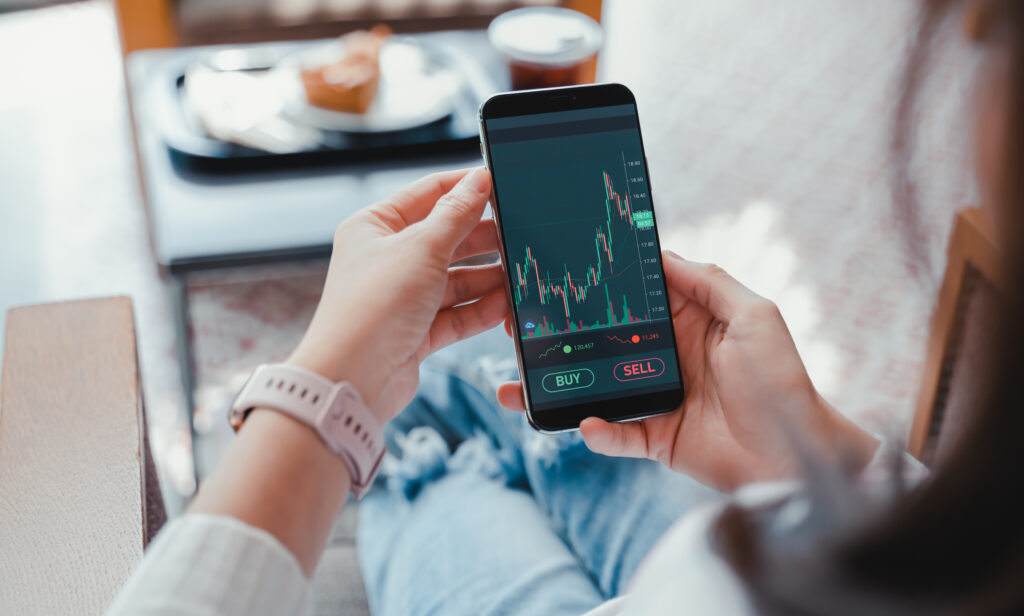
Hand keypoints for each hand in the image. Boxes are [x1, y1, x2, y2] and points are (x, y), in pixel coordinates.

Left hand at [288, 167, 507, 423]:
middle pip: (447, 238)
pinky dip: (480, 311)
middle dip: (483, 240)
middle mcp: (387, 259)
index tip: (500, 184)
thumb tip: (478, 181)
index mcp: (375, 226)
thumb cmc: (372, 307)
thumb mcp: (422, 248)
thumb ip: (457, 214)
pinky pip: (456, 314)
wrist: (353, 380)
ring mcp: (402, 297)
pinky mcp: (416, 332)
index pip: (427, 194)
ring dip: (487, 279)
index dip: (465, 188)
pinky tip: (503, 307)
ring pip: (456, 280)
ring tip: (517, 277)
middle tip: (517, 236)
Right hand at [496, 252, 877, 490]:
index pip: (636, 294)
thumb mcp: (755, 316)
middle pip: (604, 337)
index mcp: (688, 320)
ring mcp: (656, 396)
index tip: (563, 267)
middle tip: (520, 322)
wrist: (796, 455)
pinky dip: (598, 431)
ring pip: (597, 386)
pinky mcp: (656, 437)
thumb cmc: (782, 381)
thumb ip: (710, 282)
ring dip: (562, 383)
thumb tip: (663, 251)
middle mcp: (666, 355)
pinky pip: (617, 434)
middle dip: (565, 330)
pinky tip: (584, 423)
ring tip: (521, 381)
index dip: (603, 281)